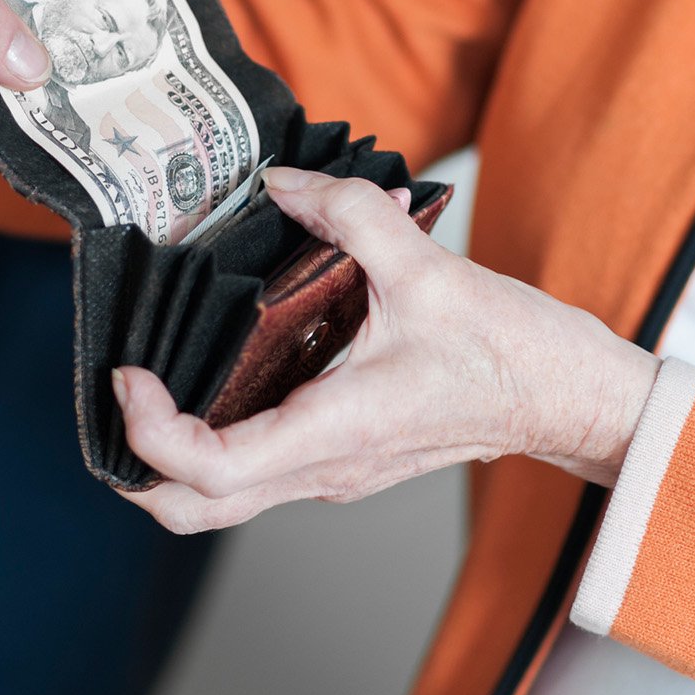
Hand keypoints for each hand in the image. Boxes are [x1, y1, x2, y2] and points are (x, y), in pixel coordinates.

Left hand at [113, 168, 660, 532]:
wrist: (572, 398)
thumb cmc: (515, 352)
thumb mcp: (429, 267)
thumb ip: (349, 213)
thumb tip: (285, 183)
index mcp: (335, 431)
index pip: (209, 469)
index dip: (149, 430)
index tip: (130, 373)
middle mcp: (325, 468)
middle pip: (194, 510)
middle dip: (137, 464)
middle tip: (121, 392)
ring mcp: (334, 471)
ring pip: (222, 499)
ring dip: (171, 455)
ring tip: (152, 380)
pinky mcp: (344, 459)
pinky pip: (257, 471)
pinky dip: (215, 439)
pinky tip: (218, 374)